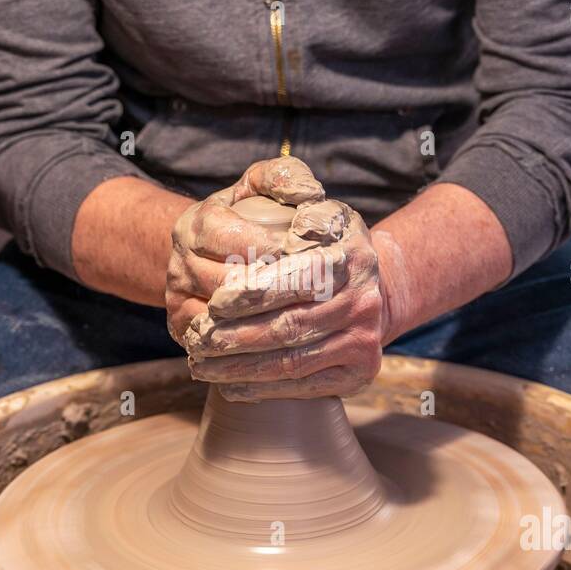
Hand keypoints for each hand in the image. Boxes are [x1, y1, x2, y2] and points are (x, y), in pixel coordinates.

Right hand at [165, 156, 325, 348]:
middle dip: (276, 286)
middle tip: (321, 291)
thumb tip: (311, 193)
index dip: (272, 245)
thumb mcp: (259, 186)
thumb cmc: (244, 217)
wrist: (205, 256)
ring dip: (268, 319)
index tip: (309, 251)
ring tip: (312, 316)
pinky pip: (218, 345)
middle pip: (228, 282)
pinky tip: (290, 343)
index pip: (231, 237)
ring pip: (224, 317)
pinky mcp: (184, 331)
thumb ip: (283, 177)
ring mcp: (178, 300)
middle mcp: (179, 264)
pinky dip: (254, 346)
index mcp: (195, 226)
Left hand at [174, 166, 386, 401]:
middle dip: (237, 336)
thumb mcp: (309, 199)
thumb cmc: (322, 240)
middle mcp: (364, 299)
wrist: (371, 286)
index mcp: (350, 255)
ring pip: (291, 360)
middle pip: (289, 325)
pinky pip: (303, 385)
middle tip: (199, 339)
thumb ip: (286, 182)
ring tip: (202, 363)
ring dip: (240, 367)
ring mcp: (364, 339)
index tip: (217, 301)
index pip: (299, 278)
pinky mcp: (360, 372)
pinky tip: (228, 383)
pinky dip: (261, 388)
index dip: (256, 292)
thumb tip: (290, 199)